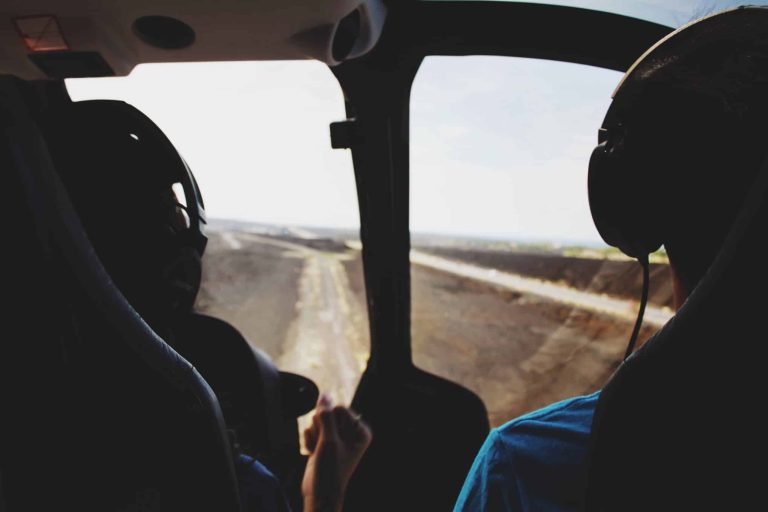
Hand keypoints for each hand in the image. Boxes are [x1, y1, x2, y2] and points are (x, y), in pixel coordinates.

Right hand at [301, 395, 371, 511]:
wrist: (319, 494)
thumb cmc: (330, 470)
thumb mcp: (330, 440)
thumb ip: (326, 415)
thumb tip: (324, 395)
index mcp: (360, 430)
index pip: (340, 408)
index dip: (331, 423)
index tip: (333, 441)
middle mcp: (350, 432)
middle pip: (328, 413)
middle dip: (321, 429)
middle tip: (325, 448)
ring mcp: (336, 436)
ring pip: (317, 420)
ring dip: (314, 436)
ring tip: (319, 451)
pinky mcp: (324, 441)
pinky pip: (311, 430)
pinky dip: (309, 441)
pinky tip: (314, 453)